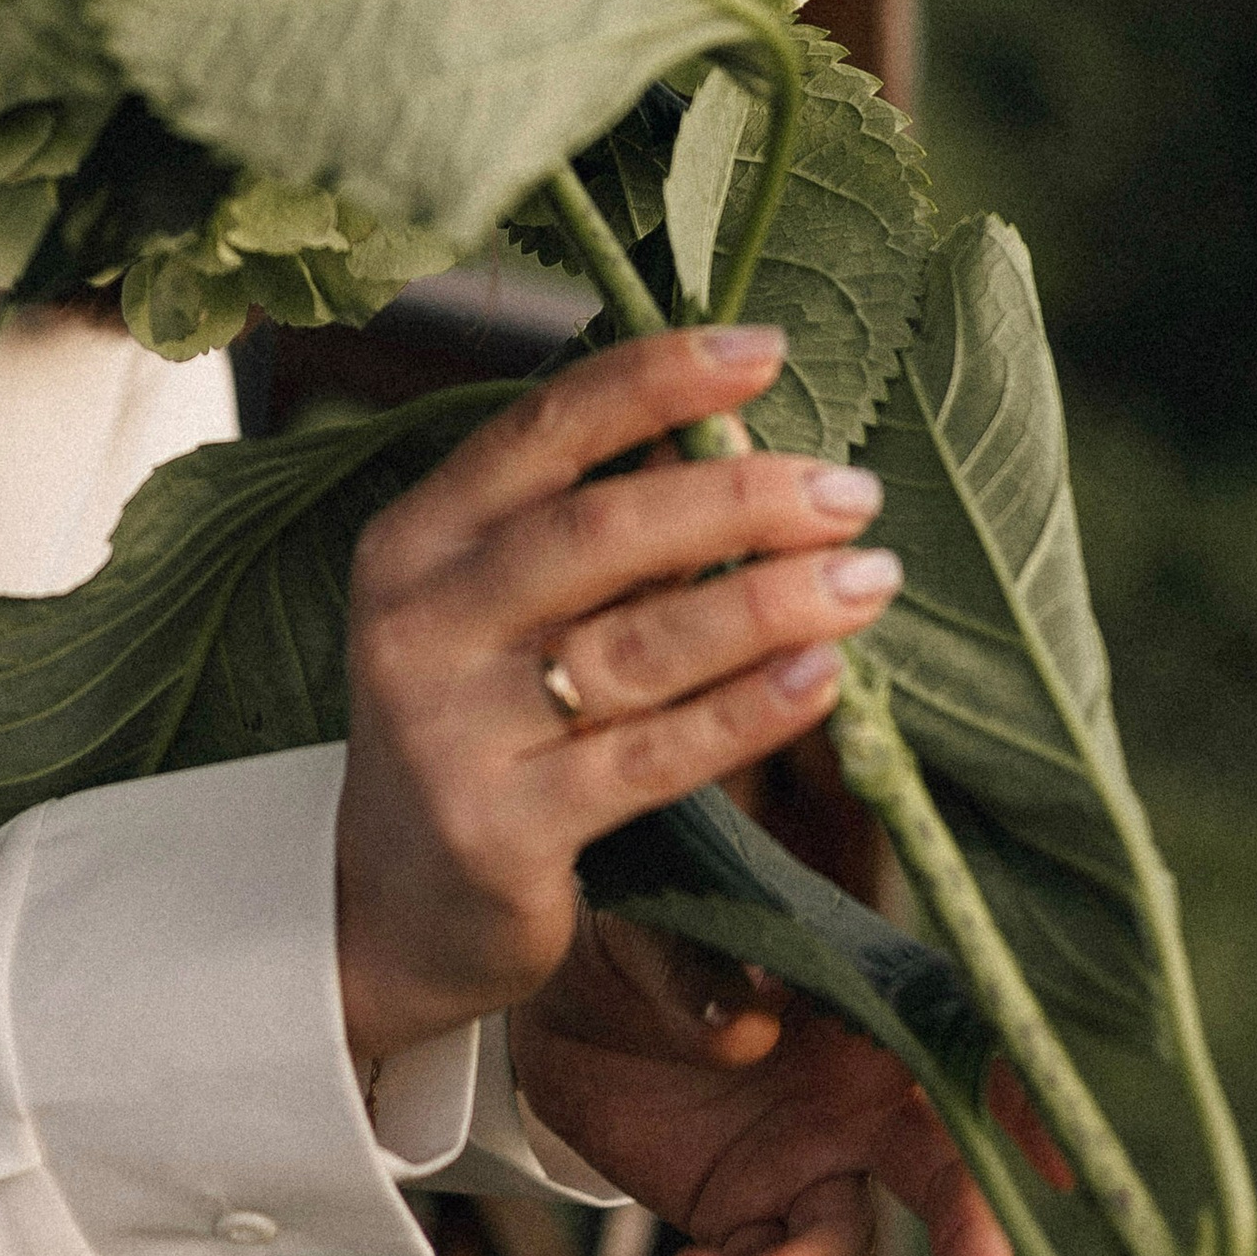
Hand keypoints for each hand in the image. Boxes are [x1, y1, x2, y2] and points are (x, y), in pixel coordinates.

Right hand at [333, 326, 900, 1068]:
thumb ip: (589, 528)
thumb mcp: (492, 608)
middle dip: (739, 500)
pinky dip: (748, 711)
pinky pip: (652, 757)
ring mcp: (451, 728)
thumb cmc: (475, 723)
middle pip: (599, 532)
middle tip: (851, 492)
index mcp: (416, 537)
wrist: (387, 907)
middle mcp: (419, 621)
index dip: (656, 380)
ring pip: (638, 645)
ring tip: (869, 578)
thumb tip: (736, 432)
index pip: (544, 431)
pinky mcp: (500, 829)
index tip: (766, 348)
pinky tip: (824, 677)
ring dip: (768, 602)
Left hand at [508, 909, 1063, 1255]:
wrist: (555, 1000)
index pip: (963, 1045)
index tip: (1057, 1167)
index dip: (1018, 1101)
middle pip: (942, 1172)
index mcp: (864, 1003)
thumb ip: (702, 971)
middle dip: (973, 1240)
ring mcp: (808, 1160)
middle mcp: (858, 1093)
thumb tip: (749, 1025)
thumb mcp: (655, 931)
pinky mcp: (745, 1213)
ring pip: (845, 1240)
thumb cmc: (635, 935)